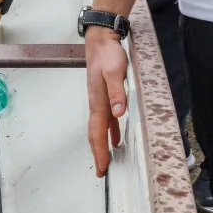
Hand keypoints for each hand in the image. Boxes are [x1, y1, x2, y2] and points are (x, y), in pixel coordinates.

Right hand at [84, 26, 128, 175]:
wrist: (101, 40)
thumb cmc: (108, 55)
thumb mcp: (115, 72)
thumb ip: (117, 93)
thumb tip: (118, 114)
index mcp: (97, 102)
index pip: (98, 132)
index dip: (100, 151)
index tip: (102, 168)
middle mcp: (96, 104)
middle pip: (94, 134)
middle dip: (97, 153)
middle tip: (101, 172)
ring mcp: (99, 100)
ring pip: (99, 128)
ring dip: (101, 144)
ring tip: (106, 160)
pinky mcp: (104, 96)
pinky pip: (105, 119)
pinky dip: (109, 131)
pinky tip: (116, 137)